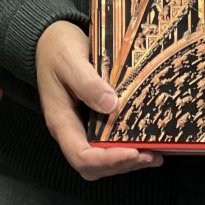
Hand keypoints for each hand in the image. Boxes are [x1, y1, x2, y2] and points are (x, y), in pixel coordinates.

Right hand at [36, 20, 162, 180]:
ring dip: (126, 161)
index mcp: (60, 120)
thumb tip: (111, 105)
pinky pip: (106, 142)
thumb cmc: (57, 49)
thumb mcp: (70, 61)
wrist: (49, 40)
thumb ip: (87, 83)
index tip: (132, 151)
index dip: (107, 159)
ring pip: (100, 158)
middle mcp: (70, 129)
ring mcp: (79, 125)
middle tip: (150, 155)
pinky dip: (125, 148)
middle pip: (92, 165)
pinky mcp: (90, 119)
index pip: (81, 155)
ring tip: (154, 155)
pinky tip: (144, 142)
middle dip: (121, 164)